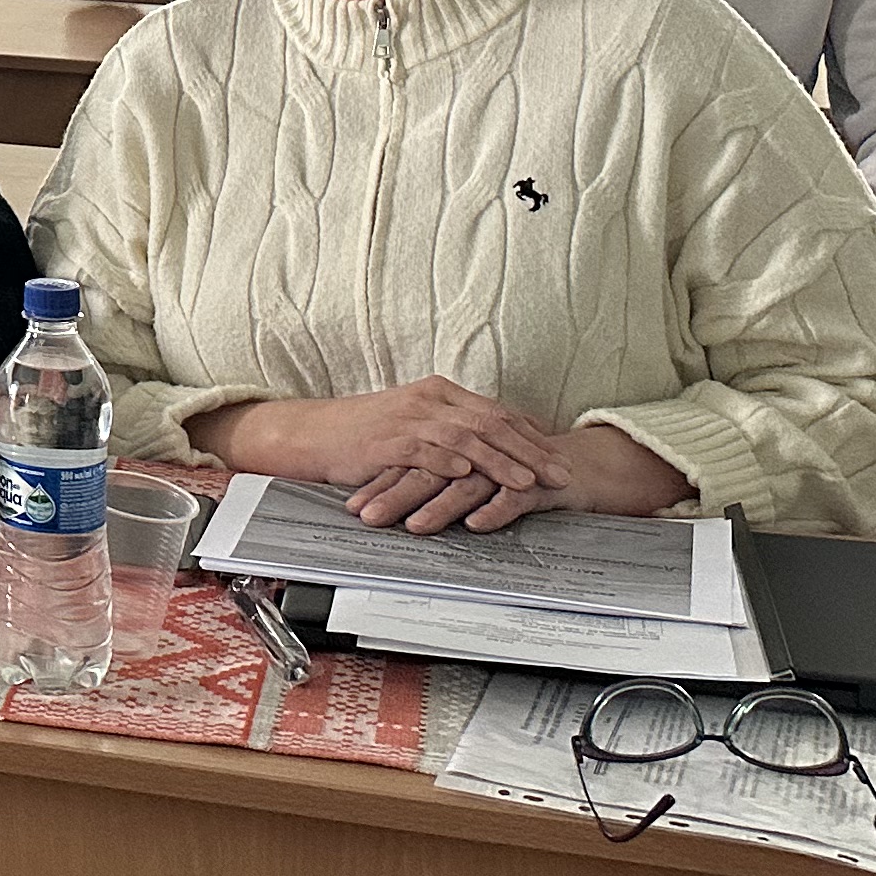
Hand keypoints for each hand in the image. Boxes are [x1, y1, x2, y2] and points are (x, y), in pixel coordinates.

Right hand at [190, 377, 572, 530]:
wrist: (314, 434)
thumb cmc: (364, 436)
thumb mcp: (415, 427)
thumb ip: (453, 432)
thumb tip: (492, 448)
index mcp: (440, 393)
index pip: (497, 412)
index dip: (532, 434)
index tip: (560, 454)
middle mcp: (430, 400)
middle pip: (492, 423)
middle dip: (530, 450)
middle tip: (559, 473)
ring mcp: (410, 418)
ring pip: (468, 437)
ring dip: (502, 461)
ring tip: (529, 482)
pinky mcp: (390, 440)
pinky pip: (428, 451)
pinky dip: (453, 462)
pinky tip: (473, 476)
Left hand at [364, 418, 696, 531]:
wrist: (580, 466)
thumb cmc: (517, 473)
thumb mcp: (470, 478)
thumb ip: (436, 485)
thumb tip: (392, 507)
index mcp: (457, 445)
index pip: (411, 461)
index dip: (380, 482)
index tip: (352, 505)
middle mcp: (478, 451)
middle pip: (430, 469)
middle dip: (396, 493)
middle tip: (367, 516)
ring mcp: (509, 465)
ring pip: (467, 483)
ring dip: (439, 505)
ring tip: (415, 525)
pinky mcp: (539, 481)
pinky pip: (515, 496)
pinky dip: (495, 509)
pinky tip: (477, 524)